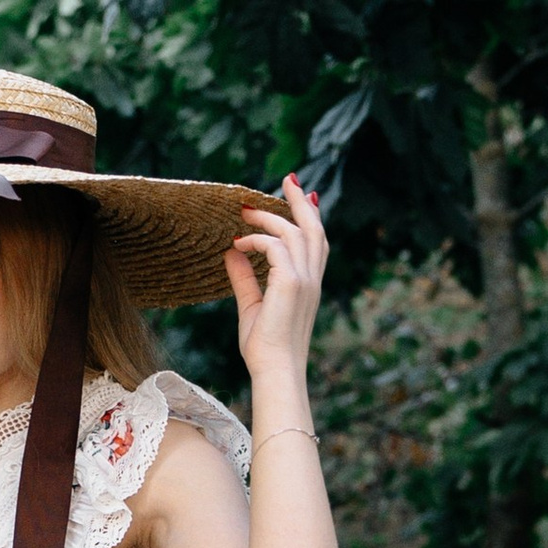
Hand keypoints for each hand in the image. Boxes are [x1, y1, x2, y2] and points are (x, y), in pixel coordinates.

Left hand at [226, 175, 327, 389]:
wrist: (275, 369)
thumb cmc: (265, 347)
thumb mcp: (251, 305)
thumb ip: (243, 277)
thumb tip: (230, 251)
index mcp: (309, 283)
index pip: (316, 241)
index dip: (310, 216)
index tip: (304, 194)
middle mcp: (312, 278)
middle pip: (313, 227)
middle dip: (301, 200)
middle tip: (289, 178)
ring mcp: (305, 279)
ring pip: (295, 231)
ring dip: (269, 217)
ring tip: (245, 212)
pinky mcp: (291, 283)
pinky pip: (276, 246)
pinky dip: (256, 240)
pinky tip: (238, 245)